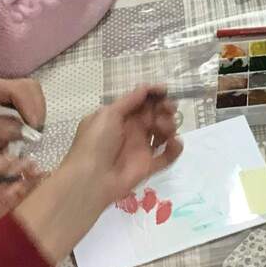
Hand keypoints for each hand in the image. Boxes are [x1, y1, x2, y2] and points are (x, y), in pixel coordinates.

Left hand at [0, 78, 46, 163]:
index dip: (30, 107)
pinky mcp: (11, 97)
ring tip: (34, 129)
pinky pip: (31, 98)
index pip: (18, 90)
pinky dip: (35, 111)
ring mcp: (6, 89)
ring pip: (33, 91)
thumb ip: (3, 130)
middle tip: (36, 130)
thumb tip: (27, 131)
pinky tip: (31, 125)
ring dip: (38, 110)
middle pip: (30, 87)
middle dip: (37, 108)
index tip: (34, 128)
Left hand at [15, 86, 183, 265]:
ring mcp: (141, 148)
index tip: (165, 92)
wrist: (90, 179)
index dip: (154, 96)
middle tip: (168, 109)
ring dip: (169, 125)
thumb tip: (147, 88)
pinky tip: (174, 142)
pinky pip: (168, 155)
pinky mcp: (149, 166)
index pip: (142, 102)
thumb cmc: (95, 142)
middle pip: (156, 115)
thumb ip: (130, 100)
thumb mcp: (108, 114)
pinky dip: (175, 148)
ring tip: (163, 128)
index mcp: (120, 116)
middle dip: (165, 108)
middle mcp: (132, 130)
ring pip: (164, 132)